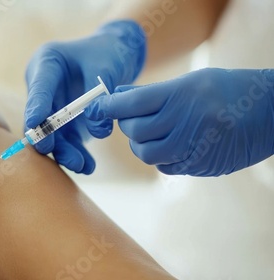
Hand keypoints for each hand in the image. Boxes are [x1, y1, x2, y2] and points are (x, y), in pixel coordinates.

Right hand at [24, 20, 145, 173]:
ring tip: (81, 165)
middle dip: (45, 136)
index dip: (35, 107)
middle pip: (38, 117)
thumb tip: (99, 131)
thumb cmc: (108, 53)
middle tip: (51, 149)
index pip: (38, 88)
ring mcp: (52, 108)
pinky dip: (77, 154)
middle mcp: (43, 89)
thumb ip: (99, 96)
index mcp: (46, 64)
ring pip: (52, 135)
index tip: (35, 124)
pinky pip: (67, 142)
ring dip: (64, 152)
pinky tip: (88, 166)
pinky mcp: (65, 125)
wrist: (115, 56)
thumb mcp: (106, 66)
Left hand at [85, 68, 273, 175]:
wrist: (272, 113)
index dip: (109, 106)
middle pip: (135, 131)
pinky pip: (165, 167)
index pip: (131, 103)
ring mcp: (194, 146)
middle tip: (135, 117)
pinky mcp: (200, 166)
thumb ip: (151, 92)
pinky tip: (174, 144)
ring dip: (142, 144)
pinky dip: (161, 157)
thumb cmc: (229, 90)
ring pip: (146, 153)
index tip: (99, 107)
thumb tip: (117, 95)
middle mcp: (186, 121)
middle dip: (128, 125)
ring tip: (154, 132)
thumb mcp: (191, 81)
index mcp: (182, 94)